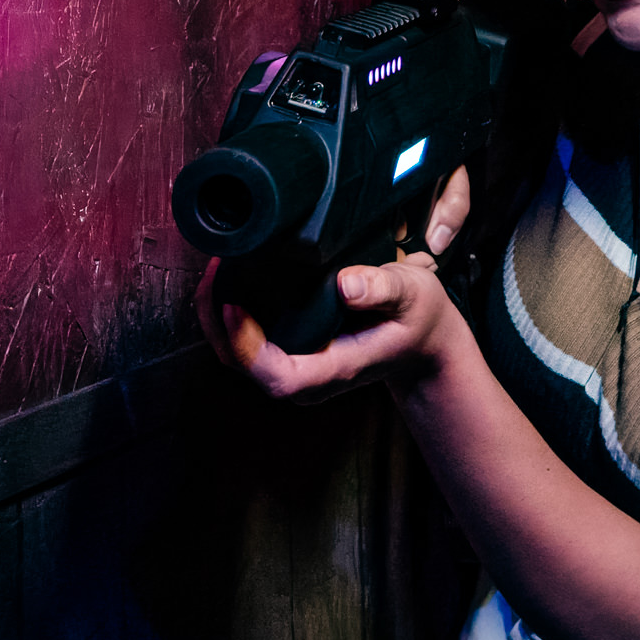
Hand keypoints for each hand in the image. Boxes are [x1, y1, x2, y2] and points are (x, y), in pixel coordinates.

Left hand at [196, 166, 472, 401]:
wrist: (423, 340)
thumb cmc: (417, 318)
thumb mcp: (414, 294)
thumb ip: (384, 289)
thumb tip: (346, 284)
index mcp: (334, 370)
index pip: (278, 376)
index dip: (247, 346)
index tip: (233, 303)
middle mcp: (308, 376)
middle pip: (241, 365)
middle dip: (216, 320)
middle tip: (216, 266)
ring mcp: (295, 365)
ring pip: (235, 353)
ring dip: (215, 312)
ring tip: (218, 263)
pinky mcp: (288, 350)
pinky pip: (243, 339)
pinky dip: (228, 309)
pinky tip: (230, 274)